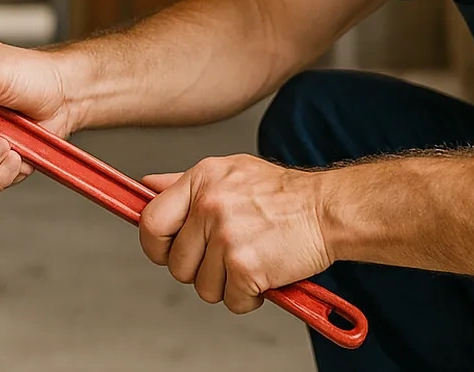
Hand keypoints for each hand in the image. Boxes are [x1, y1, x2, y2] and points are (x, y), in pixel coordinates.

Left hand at [138, 155, 332, 313]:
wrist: (328, 210)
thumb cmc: (284, 195)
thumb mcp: (230, 172)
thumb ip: (184, 183)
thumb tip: (146, 187)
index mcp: (201, 180)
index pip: (150, 220)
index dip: (155, 244)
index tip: (166, 251)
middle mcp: (209, 205)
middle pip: (176, 263)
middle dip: (199, 270)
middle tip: (226, 258)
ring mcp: (226, 236)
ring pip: (202, 286)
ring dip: (227, 284)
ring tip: (251, 262)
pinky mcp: (245, 266)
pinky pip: (231, 300)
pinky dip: (249, 296)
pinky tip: (265, 275)